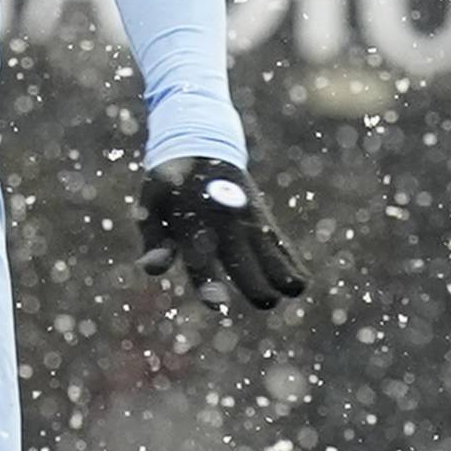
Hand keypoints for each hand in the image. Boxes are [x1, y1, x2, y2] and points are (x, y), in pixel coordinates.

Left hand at [136, 156, 306, 314]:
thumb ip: (154, 240)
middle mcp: (223, 222)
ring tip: (291, 292)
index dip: (207, 283)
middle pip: (244, 260)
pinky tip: (300, 283)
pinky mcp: (263, 218)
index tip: (218, 305)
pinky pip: (281, 244)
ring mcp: (247, 218)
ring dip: (283, 274)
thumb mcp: (150, 206)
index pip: (199, 258)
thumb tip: (152, 268)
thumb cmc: (168, 186)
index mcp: (191, 222)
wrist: (202, 145)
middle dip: (256, 284)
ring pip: (270, 252)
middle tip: (266, 302)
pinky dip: (291, 262)